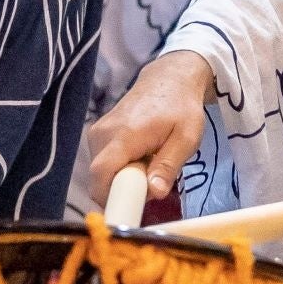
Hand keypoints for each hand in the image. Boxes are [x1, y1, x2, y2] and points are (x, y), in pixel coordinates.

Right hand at [86, 50, 213, 202]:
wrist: (168, 79)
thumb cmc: (181, 108)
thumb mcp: (186, 138)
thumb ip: (168, 165)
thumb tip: (154, 193)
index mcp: (124, 135)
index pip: (101, 175)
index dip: (113, 197)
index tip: (135, 204)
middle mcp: (102, 134)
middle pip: (100, 178)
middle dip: (124, 189)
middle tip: (152, 179)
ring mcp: (96, 132)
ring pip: (101, 173)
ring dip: (123, 178)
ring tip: (148, 162)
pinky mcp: (96, 133)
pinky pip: (102, 162)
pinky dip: (119, 167)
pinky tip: (139, 155)